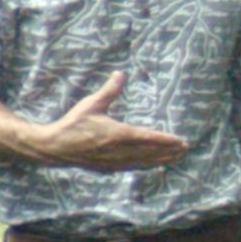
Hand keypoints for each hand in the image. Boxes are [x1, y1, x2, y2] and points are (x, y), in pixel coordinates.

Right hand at [39, 73, 188, 171]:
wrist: (55, 147)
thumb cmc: (73, 123)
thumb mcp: (92, 103)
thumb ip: (109, 90)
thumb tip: (120, 73)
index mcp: (117, 134)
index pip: (148, 138)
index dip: (166, 140)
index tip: (181, 141)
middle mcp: (118, 151)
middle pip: (150, 153)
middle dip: (169, 151)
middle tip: (185, 149)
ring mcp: (114, 162)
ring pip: (143, 162)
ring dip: (160, 160)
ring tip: (175, 158)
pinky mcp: (108, 168)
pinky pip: (132, 167)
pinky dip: (145, 166)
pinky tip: (152, 164)